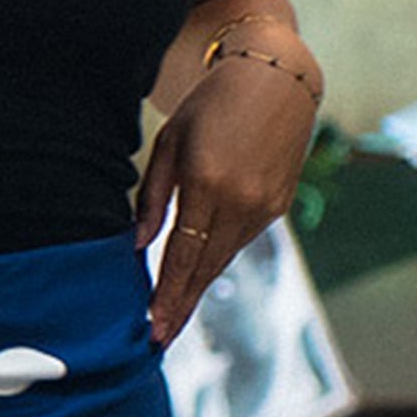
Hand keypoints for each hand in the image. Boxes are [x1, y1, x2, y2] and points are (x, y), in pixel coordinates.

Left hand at [136, 57, 314, 347]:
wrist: (274, 79)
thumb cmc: (211, 106)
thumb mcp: (170, 143)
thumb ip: (152, 197)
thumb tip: (139, 245)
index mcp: (207, 184)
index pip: (182, 256)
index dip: (167, 295)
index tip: (153, 327)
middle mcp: (241, 202)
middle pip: (206, 269)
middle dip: (182, 304)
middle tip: (159, 337)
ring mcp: (264, 206)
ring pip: (224, 259)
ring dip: (199, 285)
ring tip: (173, 312)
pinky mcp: (278, 206)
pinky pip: (241, 240)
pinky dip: (218, 256)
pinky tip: (200, 270)